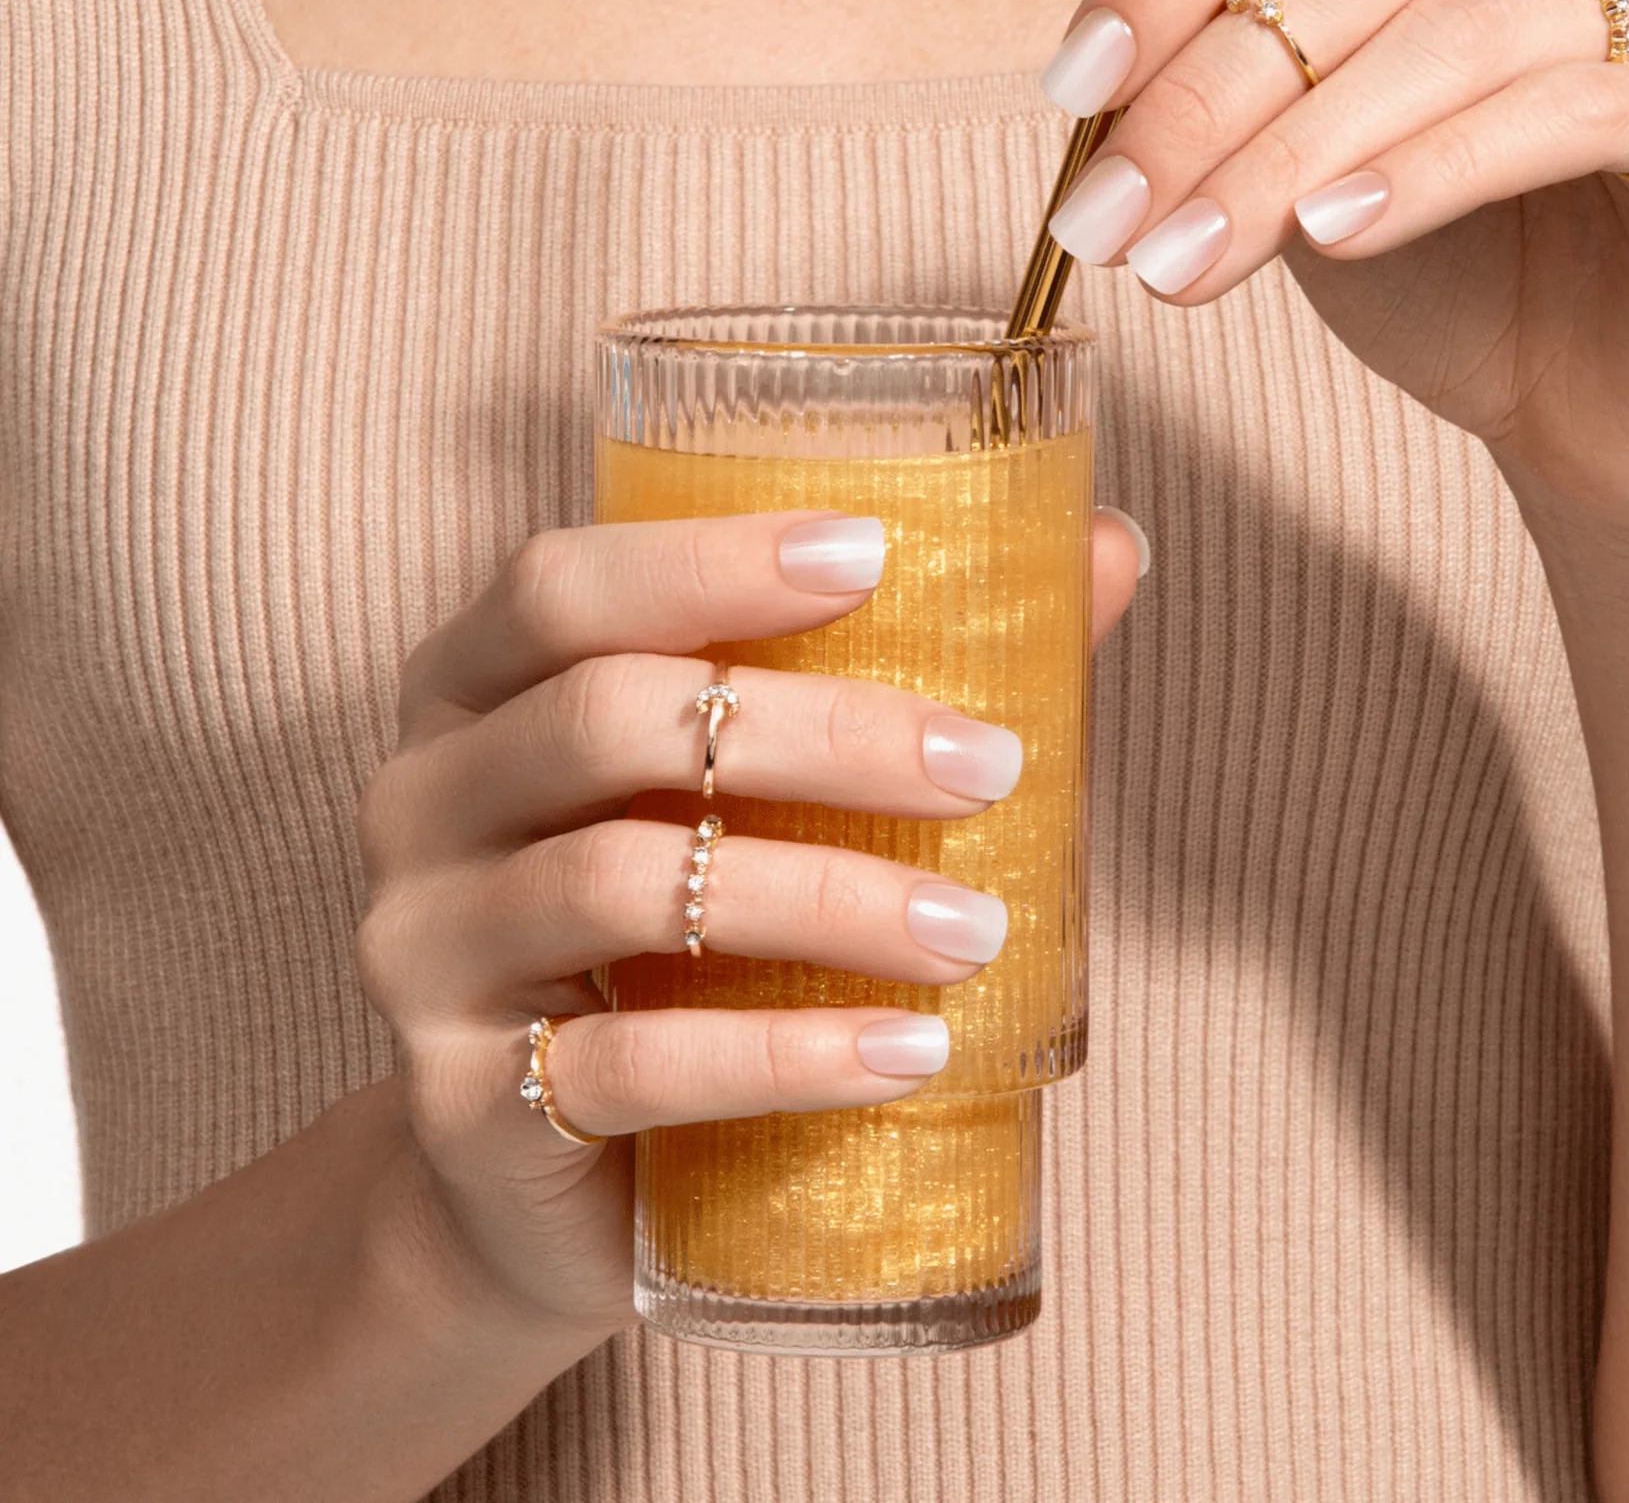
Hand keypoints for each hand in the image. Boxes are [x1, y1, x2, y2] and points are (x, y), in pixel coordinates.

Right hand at [352, 510, 1140, 1334]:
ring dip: (826, 900)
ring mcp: (423, 953)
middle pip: (609, 719)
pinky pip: (624, 1068)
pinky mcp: (463, 1104)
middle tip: (988, 767)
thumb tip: (1109, 551)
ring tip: (974, 933)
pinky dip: (783, 1056)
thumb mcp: (755, 794)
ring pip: (622, 885)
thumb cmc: (677, 935)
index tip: (876, 557)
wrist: (547, 1174)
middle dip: (823, 733)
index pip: (561, 586)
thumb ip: (908, 668)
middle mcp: (423, 800)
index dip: (708, 558)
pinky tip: (908, 1052)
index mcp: (478, 687)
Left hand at [1050, 0, 1628, 559]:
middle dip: (1198, 98)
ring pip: (1442, 34)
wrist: (1588, 404)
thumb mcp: (1295, 131)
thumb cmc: (1444, 263)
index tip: (1073, 91)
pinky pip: (1563, 111)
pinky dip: (1425, 174)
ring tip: (1182, 262)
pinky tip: (1330, 237)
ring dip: (1281, 161)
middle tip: (1105, 219)